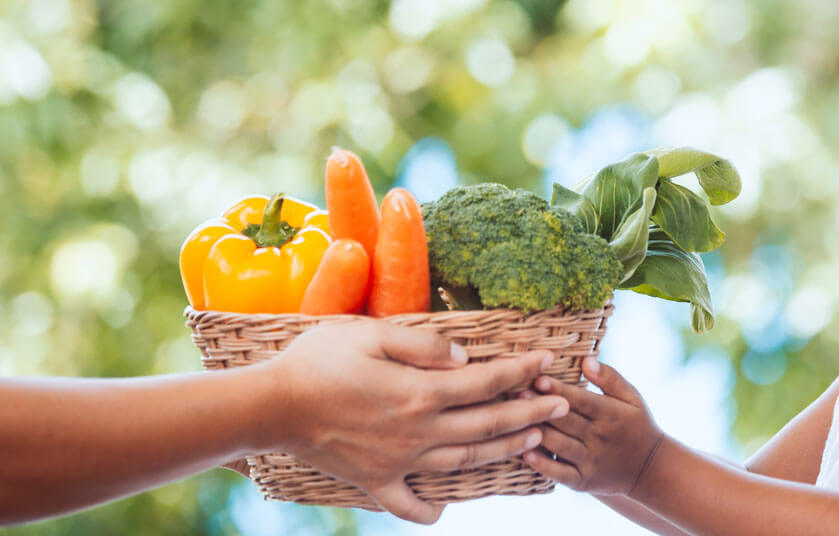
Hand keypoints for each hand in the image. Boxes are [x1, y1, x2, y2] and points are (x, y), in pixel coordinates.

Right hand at [264, 320, 569, 523]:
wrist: (269, 407)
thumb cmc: (318, 360)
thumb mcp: (373, 334)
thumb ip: (426, 346)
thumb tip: (467, 357)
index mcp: (420, 392)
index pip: (487, 381)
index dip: (522, 370)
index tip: (548, 359)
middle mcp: (418, 432)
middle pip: (487, 423)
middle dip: (530, 412)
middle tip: (563, 403)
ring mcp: (399, 462)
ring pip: (465, 461)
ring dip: (504, 450)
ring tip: (533, 440)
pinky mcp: (375, 482)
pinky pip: (410, 504)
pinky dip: (431, 509)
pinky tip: (445, 507)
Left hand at [520, 357, 663, 495]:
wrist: (648, 469)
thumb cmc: (636, 425)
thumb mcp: (632, 398)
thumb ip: (610, 378)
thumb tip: (586, 359)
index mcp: (611, 414)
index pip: (582, 400)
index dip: (560, 390)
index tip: (538, 378)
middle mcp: (600, 438)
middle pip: (567, 422)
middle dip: (542, 408)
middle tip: (518, 394)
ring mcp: (592, 462)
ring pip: (561, 446)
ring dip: (539, 433)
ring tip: (516, 420)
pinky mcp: (584, 482)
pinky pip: (561, 474)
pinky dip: (544, 466)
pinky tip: (526, 454)